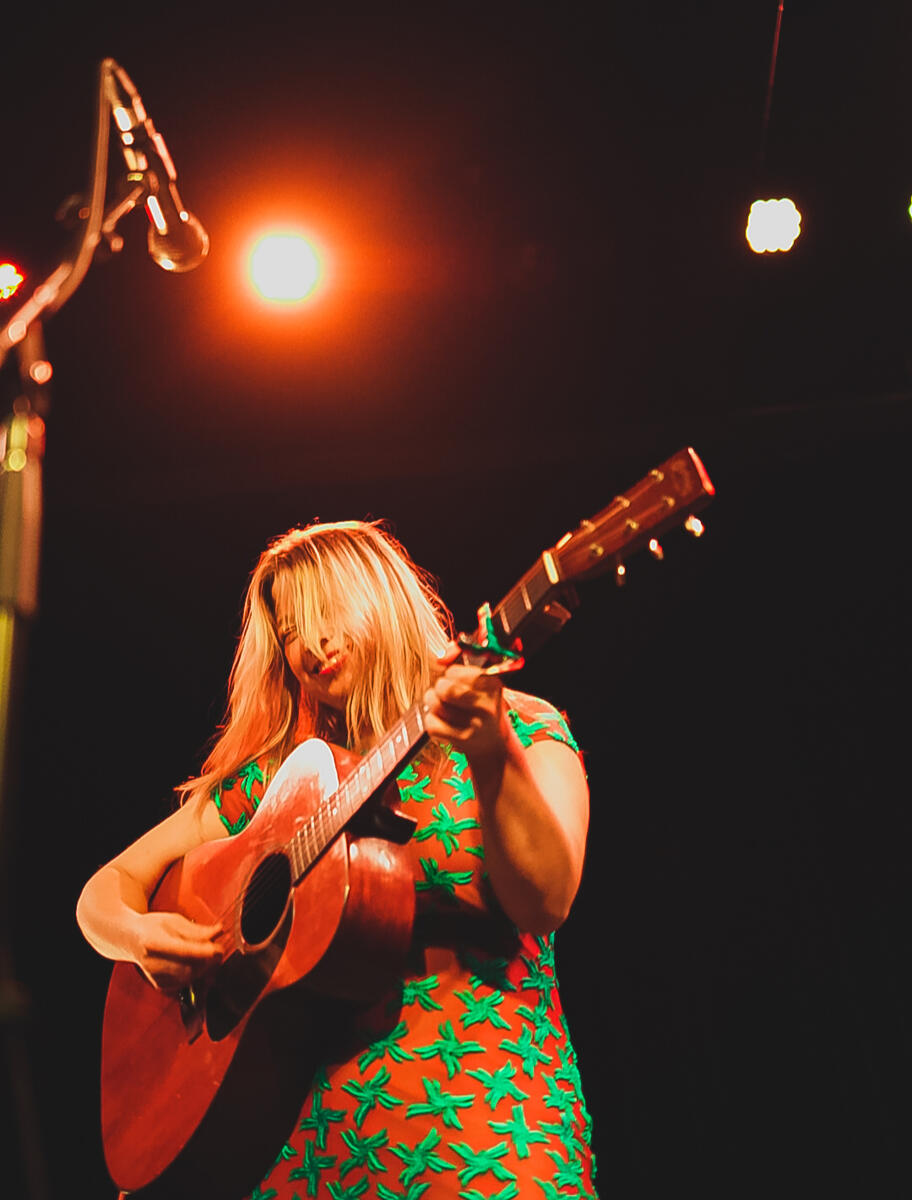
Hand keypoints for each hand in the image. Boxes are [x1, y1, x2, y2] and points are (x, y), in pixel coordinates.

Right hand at [130, 911, 222, 991]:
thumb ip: (196, 929)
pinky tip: (197, 963)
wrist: (130, 939)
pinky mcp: (159, 985)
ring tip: (210, 955)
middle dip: (208, 961)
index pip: (182, 951)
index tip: (218, 948)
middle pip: (188, 967)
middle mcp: (152, 962)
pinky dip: (195, 974)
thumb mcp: (173, 920)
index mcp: (154, 942)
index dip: (203, 952)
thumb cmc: (152, 927)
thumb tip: (218, 931)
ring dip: (205, 968)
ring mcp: (155, 976)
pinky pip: (184, 982)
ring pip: (188, 977)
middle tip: (218, 950)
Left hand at [424, 643, 510, 768]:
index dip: (449, 674)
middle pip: (444, 687)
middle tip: (447, 694)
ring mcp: (475, 725)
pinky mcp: (461, 740)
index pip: (454, 671)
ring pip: (434, 703)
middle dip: (439, 688)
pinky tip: (444, 724)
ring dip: (433, 703)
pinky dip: (432, 721)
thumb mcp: (481, 683)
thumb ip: (461, 659)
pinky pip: (431, 722)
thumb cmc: (482, 706)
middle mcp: (487, 705)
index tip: (454, 680)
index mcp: (493, 685)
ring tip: (444, 708)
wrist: (493, 745)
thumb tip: (441, 656)